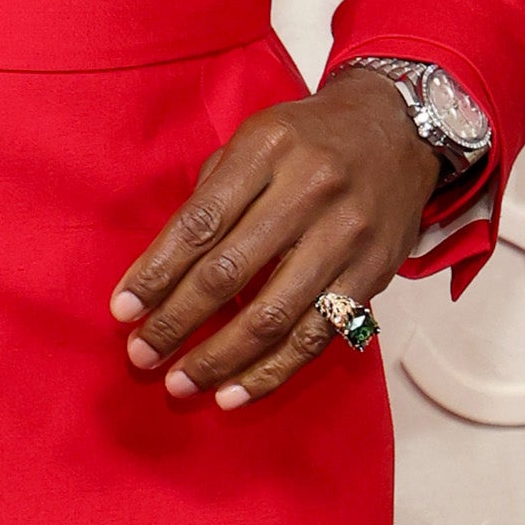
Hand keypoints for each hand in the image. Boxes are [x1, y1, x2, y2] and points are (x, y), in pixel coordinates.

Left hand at [111, 72, 437, 411]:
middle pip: (230, 272)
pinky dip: (271, 371)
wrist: (400, 130)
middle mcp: (310, 190)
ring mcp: (346, 236)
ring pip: (273, 315)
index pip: (199, 223)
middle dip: (177, 322)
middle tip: (141, 355)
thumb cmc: (310, 139)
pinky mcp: (372, 275)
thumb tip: (163, 271)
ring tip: (181, 383)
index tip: (123, 309)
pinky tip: (234, 393)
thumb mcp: (256, 138)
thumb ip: (212, 195)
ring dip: (219, 359)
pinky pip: (315, 336)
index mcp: (268, 149)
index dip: (156, 272)